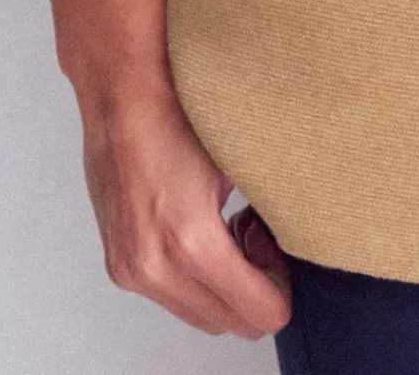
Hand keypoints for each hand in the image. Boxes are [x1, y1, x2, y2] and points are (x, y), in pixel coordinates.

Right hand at [79, 81, 292, 338]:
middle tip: (261, 238)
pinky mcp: (120, 264)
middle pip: (228, 323)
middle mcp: (155, 267)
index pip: (257, 312)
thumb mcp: (242, 162)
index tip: (282, 253)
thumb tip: (297, 240)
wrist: (123, 94)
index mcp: (191, 241)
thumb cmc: (183, 115)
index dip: (282, 290)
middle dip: (254, 290)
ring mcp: (132, 270)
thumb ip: (270, 213)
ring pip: (200, 315)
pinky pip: (171, 296)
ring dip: (224, 287)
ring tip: (234, 228)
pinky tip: (206, 230)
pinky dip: (196, 278)